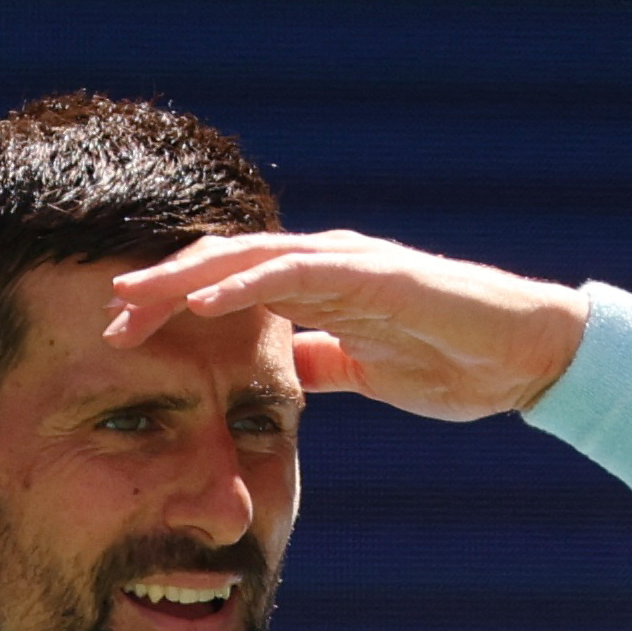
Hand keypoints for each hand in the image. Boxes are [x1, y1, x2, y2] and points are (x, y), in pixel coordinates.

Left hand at [104, 231, 587, 421]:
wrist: (525, 357)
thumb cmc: (455, 361)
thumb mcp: (368, 372)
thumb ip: (324, 362)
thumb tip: (283, 371)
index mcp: (320, 286)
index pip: (230, 288)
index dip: (174, 306)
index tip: (124, 337)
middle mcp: (324, 263)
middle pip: (223, 265)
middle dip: (161, 289)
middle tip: (106, 316)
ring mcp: (347, 263)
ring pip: (247, 259)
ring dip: (184, 280)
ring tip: (133, 300)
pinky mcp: (372, 274)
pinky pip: (295, 274)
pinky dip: (244, 284)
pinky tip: (202, 299)